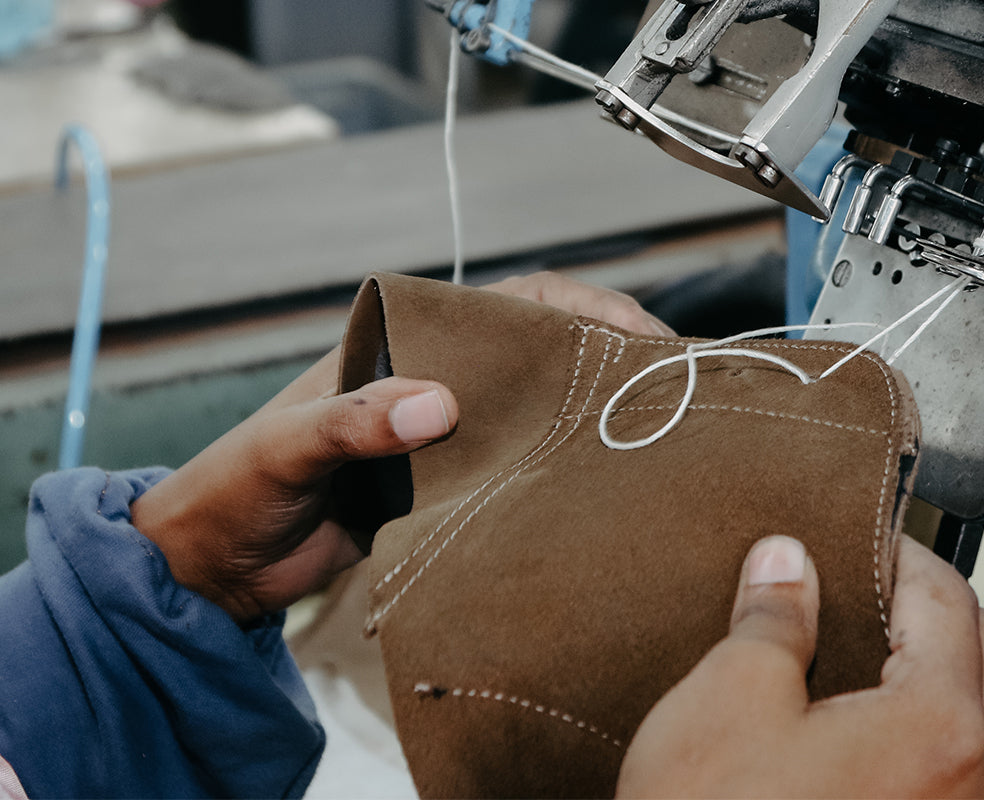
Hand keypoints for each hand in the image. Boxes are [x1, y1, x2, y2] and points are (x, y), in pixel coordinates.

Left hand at [132, 271, 670, 622]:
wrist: (212, 570)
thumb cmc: (235, 491)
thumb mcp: (287, 447)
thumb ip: (354, 421)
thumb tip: (438, 408)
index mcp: (400, 342)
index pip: (510, 303)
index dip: (580, 309)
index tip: (635, 334)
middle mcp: (434, 379)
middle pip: (540, 353)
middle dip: (605, 360)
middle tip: (668, 385)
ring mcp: (445, 436)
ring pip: (537, 411)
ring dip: (589, 416)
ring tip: (652, 434)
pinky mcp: (447, 489)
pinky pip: (517, 469)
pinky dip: (558, 471)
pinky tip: (597, 486)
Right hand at [618, 535, 983, 797]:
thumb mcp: (723, 707)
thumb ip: (771, 621)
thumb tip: (786, 563)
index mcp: (937, 727)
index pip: (945, 598)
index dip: (899, 556)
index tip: (865, 548)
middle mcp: (983, 785)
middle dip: (938, 610)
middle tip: (873, 600)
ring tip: (915, 678)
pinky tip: (922, 757)